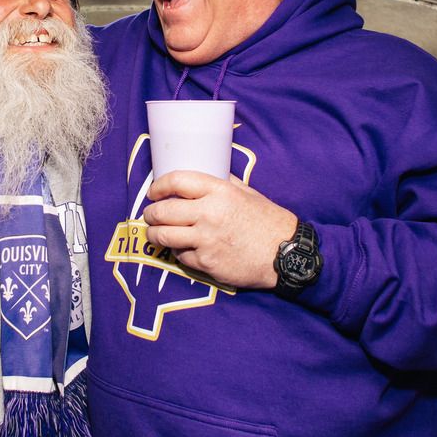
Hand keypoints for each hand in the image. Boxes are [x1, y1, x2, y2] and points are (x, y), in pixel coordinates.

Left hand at [141, 171, 296, 291]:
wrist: (285, 255)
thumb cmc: (268, 221)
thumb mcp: (248, 193)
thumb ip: (224, 183)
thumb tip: (207, 173)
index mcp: (220, 192)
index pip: (177, 181)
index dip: (159, 186)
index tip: (154, 192)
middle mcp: (209, 214)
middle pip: (162, 211)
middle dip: (151, 214)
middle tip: (151, 215)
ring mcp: (206, 240)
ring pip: (163, 236)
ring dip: (154, 234)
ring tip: (155, 233)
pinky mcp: (206, 263)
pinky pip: (180, 256)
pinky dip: (178, 252)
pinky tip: (183, 249)